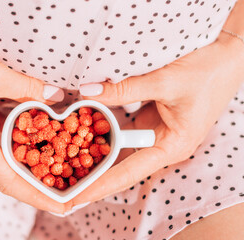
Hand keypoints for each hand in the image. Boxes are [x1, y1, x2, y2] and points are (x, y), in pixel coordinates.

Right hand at [0, 2, 65, 212]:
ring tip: (61, 164)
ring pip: (10, 151)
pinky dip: (25, 134)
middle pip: (12, 172)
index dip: (36, 197)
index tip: (61, 207)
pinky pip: (6, 131)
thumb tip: (56, 97)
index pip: (9, 180)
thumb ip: (28, 87)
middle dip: (40, 182)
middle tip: (68, 186)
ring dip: (34, 159)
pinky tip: (43, 130)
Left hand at [73, 32, 243, 204]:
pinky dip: (104, 136)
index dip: (101, 185)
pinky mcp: (150, 123)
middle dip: (95, 178)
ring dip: (97, 158)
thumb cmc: (206, 74)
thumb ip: (124, 89)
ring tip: (69, 167)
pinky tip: (84, 138)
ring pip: (121, 152)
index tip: (77, 197)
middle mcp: (162, 146)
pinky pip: (123, 134)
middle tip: (67, 187)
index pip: (129, 173)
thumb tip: (87, 93)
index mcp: (172, 147)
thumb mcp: (164, 82)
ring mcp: (155, 135)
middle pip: (122, 168)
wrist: (226, 59)